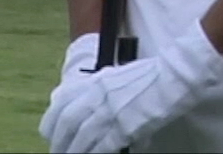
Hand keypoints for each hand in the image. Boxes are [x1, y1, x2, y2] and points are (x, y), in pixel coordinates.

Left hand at [39, 21, 222, 153]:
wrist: (174, 76)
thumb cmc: (151, 76)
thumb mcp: (118, 77)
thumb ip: (102, 91)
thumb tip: (94, 109)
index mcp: (95, 81)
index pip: (62, 101)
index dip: (52, 120)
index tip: (48, 133)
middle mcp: (97, 94)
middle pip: (68, 121)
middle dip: (60, 141)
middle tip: (56, 152)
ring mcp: (110, 110)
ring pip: (81, 136)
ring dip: (73, 151)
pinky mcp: (124, 125)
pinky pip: (102, 145)